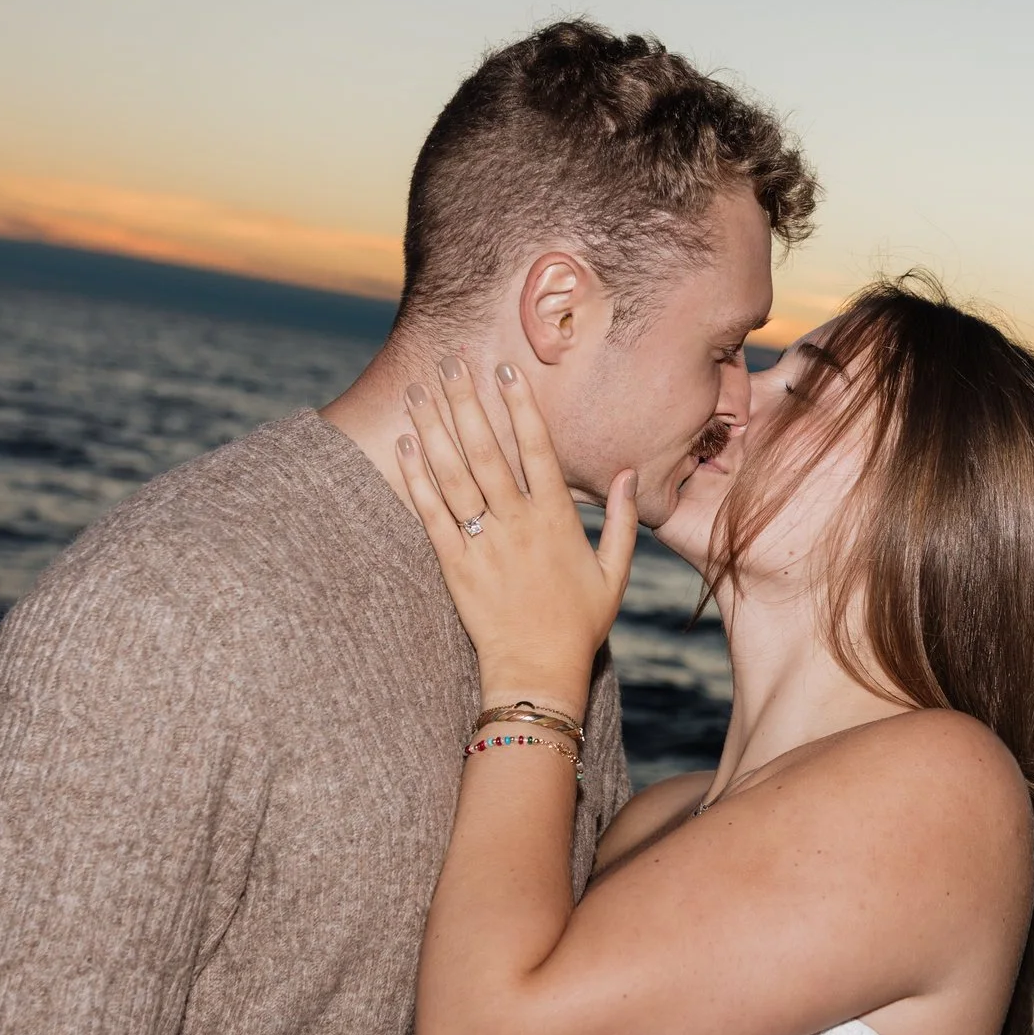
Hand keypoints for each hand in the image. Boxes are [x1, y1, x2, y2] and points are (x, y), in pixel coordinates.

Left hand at [397, 358, 636, 713]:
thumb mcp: (614, 573)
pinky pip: (431, 513)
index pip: (537, 449)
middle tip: (450, 361)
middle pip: (487, 450)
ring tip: (419, 389)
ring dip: (435, 427)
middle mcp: (518, 524)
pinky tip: (404, 443)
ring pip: (454, 474)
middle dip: (467, 401)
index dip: (521, 407)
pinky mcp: (454, 565)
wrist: (537, 672)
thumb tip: (629, 475)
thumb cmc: (579, 625)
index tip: (507, 371)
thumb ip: (624, 522)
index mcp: (557, 520)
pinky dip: (415, 477)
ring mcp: (484, 544)